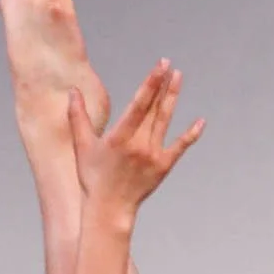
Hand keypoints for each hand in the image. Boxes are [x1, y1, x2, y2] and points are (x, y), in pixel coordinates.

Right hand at [69, 60, 203, 215]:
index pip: (140, 103)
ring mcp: (153, 155)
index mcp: (120, 136)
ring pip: (165, 121)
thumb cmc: (93, 178)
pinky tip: (200, 121)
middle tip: (170, 65)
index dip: (151, 82)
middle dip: (163, 85)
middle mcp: (139, 143)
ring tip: (179, 78)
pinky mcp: (163, 167)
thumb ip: (77, 117)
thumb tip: (73, 91)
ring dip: (172, 98)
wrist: (109, 209)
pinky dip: (191, 134)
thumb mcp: (82, 146)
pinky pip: (180, 147)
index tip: (160, 66)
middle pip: (155, 108)